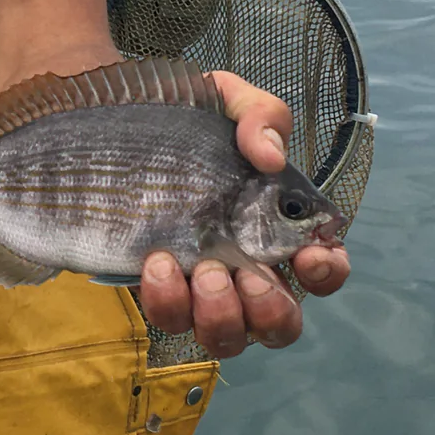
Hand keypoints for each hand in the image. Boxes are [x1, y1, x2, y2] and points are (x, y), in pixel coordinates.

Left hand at [135, 70, 350, 357]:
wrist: (108, 121)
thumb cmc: (181, 115)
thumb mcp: (228, 97)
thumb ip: (261, 115)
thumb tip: (271, 156)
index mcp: (275, 225)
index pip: (320, 267)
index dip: (326, 272)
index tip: (310, 256)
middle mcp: (243, 265)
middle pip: (279, 325)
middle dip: (271, 312)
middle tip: (247, 277)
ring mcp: (198, 285)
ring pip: (225, 337)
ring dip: (222, 315)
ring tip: (203, 271)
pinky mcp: (155, 288)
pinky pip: (169, 317)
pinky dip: (168, 297)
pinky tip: (157, 260)